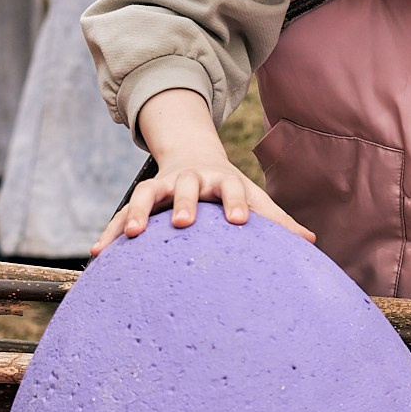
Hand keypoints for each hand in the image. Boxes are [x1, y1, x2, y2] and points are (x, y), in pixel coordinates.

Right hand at [91, 87, 315, 254]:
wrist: (192, 158)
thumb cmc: (229, 190)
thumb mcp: (254, 198)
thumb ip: (278, 221)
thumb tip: (311, 243)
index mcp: (223, 181)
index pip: (233, 189)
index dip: (235, 203)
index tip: (239, 222)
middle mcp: (190, 180)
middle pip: (186, 187)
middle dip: (184, 202)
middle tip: (182, 223)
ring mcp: (162, 187)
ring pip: (146, 195)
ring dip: (138, 213)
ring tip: (133, 235)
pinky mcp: (141, 200)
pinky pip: (122, 216)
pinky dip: (110, 232)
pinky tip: (99, 253)